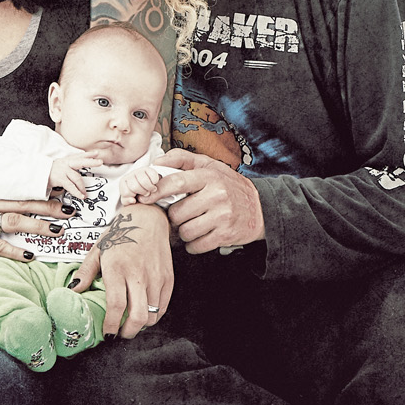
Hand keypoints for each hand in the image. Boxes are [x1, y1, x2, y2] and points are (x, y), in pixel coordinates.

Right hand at [0, 196, 69, 264]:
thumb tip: (17, 214)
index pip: (18, 191)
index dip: (41, 192)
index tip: (61, 192)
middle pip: (23, 202)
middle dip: (48, 206)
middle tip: (69, 211)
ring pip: (15, 221)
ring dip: (39, 226)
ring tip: (57, 231)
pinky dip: (16, 251)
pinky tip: (31, 256)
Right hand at [48, 152, 102, 199]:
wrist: (33, 174)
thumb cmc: (44, 174)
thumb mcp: (56, 171)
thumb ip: (65, 174)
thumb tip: (74, 181)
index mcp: (64, 161)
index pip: (77, 156)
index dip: (87, 154)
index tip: (96, 152)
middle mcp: (64, 163)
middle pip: (80, 161)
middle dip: (91, 161)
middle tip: (100, 162)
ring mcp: (62, 170)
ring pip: (77, 177)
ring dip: (82, 186)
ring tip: (86, 192)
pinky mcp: (59, 178)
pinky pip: (71, 186)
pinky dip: (77, 192)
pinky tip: (81, 196)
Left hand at [71, 202, 171, 338]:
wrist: (147, 219)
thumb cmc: (120, 234)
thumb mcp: (98, 249)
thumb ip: (86, 271)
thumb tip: (73, 290)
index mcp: (118, 267)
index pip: (116, 305)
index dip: (111, 325)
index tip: (107, 333)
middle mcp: (139, 274)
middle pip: (138, 316)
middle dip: (128, 332)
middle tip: (120, 333)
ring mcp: (156, 277)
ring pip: (152, 315)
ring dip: (140, 325)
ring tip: (130, 323)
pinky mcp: (168, 278)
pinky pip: (163, 306)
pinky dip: (153, 315)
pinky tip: (143, 312)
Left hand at [119, 166, 161, 204]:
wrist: (154, 188)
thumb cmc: (140, 195)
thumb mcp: (131, 200)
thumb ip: (128, 201)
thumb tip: (133, 200)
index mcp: (123, 182)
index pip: (125, 192)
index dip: (132, 196)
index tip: (136, 196)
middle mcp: (130, 175)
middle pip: (135, 187)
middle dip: (142, 192)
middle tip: (146, 193)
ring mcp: (139, 171)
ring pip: (144, 181)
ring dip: (150, 188)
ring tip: (151, 189)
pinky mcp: (148, 168)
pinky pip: (152, 176)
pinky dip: (155, 181)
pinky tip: (154, 182)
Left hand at [146, 149, 264, 253]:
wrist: (260, 209)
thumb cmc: (229, 186)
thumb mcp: (210, 166)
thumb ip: (182, 159)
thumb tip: (157, 162)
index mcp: (209, 176)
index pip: (176, 183)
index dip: (156, 191)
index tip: (144, 197)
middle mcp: (216, 195)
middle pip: (177, 213)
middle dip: (174, 216)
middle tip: (181, 214)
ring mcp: (222, 216)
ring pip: (185, 231)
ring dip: (183, 232)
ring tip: (192, 224)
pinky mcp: (225, 235)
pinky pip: (196, 245)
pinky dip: (193, 244)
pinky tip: (200, 236)